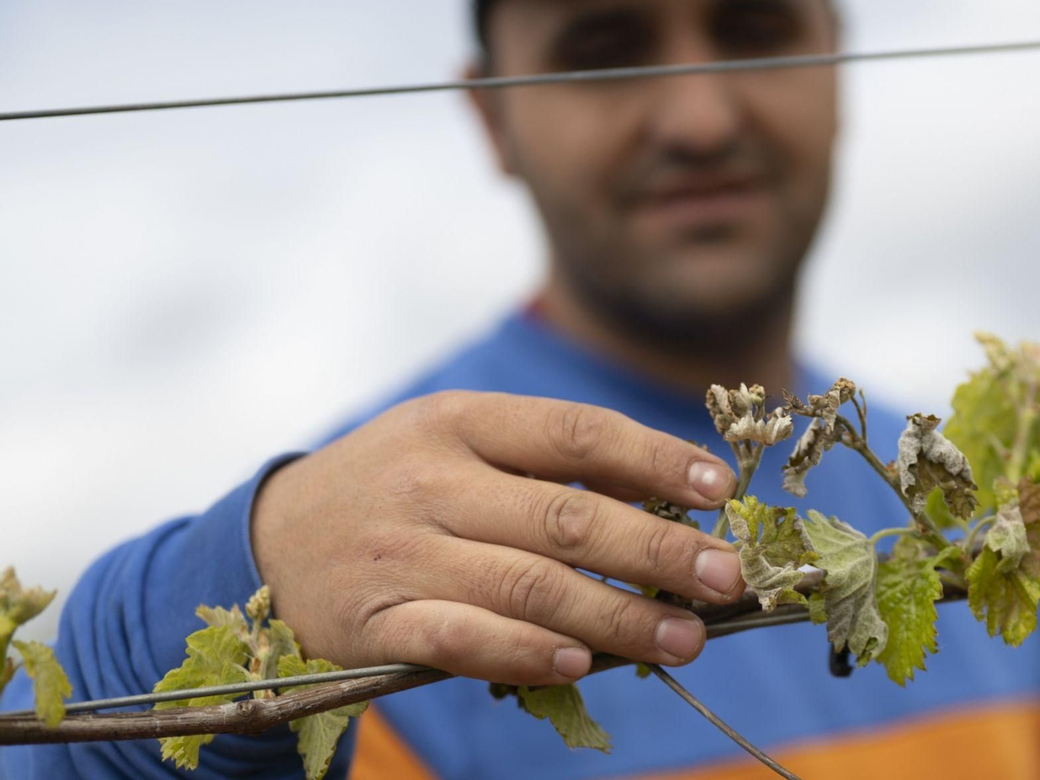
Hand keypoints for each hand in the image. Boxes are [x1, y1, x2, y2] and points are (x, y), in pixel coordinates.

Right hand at [249, 391, 743, 686]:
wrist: (269, 538)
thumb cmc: (400, 487)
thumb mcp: (462, 445)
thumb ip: (555, 464)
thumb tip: (675, 489)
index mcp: (461, 420)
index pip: (577, 433)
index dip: (656, 459)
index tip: (718, 491)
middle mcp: (431, 479)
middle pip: (567, 516)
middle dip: (659, 551)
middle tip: (726, 579)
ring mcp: (399, 552)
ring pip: (529, 586)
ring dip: (619, 615)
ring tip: (685, 638)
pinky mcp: (373, 622)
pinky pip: (462, 638)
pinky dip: (527, 652)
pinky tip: (584, 663)